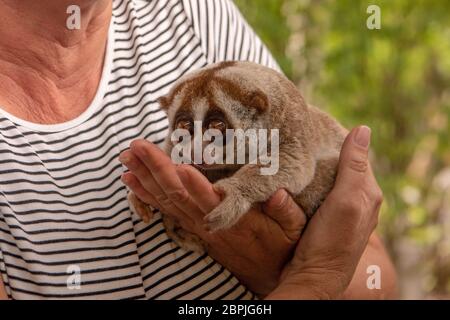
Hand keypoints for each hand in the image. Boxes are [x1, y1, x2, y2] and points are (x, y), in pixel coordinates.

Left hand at [119, 140, 306, 295]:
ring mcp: (198, 225)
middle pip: (179, 196)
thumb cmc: (281, 246)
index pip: (212, 201)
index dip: (195, 185)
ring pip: (167, 201)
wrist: (267, 273)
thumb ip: (285, 210)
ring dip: (144, 179)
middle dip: (156, 170)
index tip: (180, 165)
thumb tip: (278, 192)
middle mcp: (211, 222)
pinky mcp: (193, 227)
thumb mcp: (293, 228)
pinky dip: (146, 195)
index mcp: (237, 219)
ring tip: (126, 158)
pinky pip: (166, 210)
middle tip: (136, 147)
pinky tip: (131, 182)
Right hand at [267, 126, 383, 298]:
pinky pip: (317, 191)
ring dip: (314, 166)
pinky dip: (308, 181)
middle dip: (323, 151)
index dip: (338, 139)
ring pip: (327, 178)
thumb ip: (354, 167)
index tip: (315, 126)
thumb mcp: (346, 200)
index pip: (356, 154)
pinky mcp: (323, 217)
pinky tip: (294, 176)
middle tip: (300, 138)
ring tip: (295, 153)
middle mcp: (356, 199)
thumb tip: (363, 129)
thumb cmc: (332, 240)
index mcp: (367, 192)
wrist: (313, 276)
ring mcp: (339, 209)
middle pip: (341, 166)